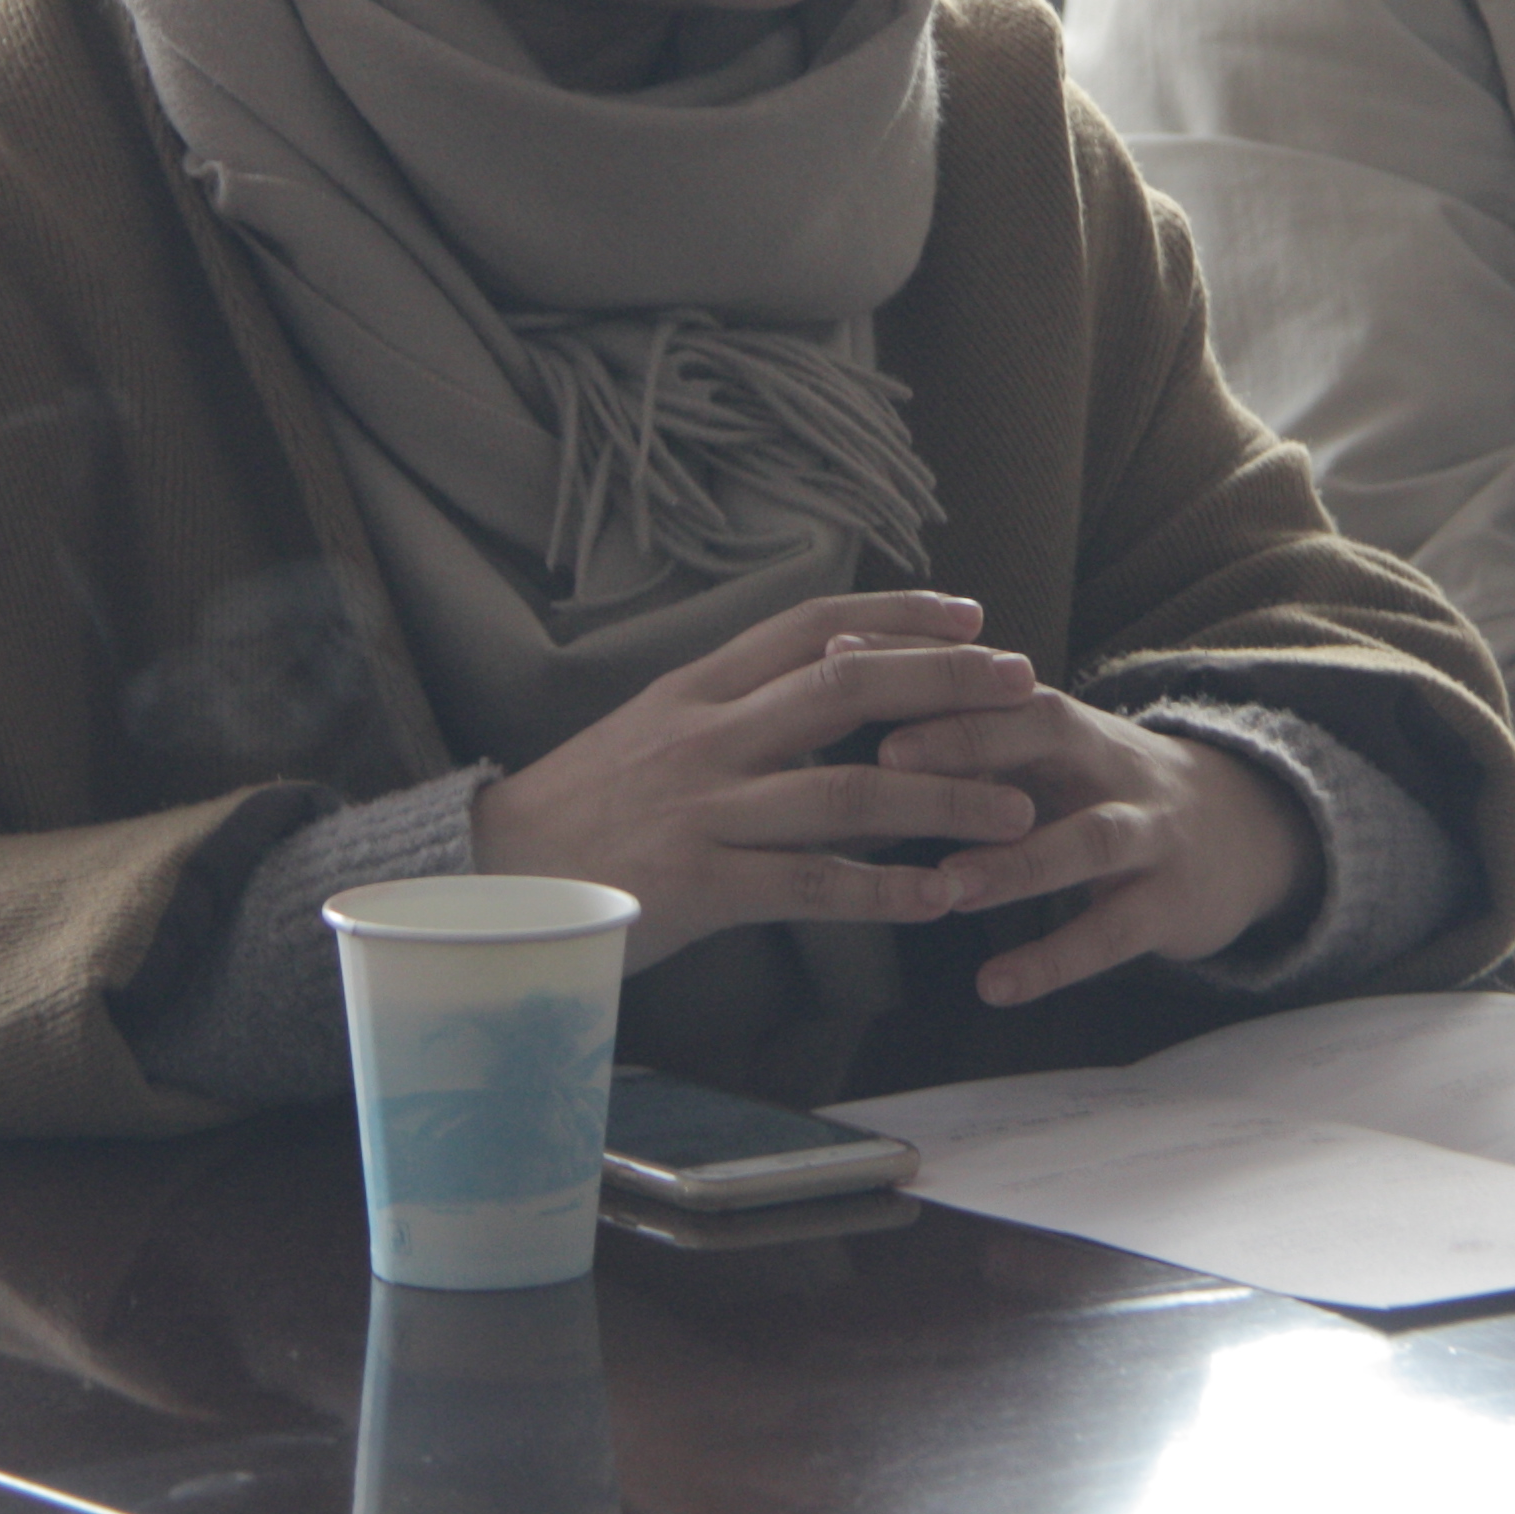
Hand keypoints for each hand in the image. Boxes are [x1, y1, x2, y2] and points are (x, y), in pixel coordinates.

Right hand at [466, 592, 1046, 967]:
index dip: (897, 614)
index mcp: (698, 687)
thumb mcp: (657, 730)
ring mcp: (705, 808)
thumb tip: (843, 686)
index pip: (812, 625)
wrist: (489, 876)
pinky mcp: (700, 883)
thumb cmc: (587, 806)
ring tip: (1017, 814)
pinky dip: (885, 891)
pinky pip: (812, 885)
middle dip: (947, 684)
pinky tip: (941, 899)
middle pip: (848, 688)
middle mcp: (708, 735)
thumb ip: (742, 708)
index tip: (972, 616)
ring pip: (848, 790)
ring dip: (944, 800)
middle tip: (1026, 688)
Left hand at [874, 695, 1315, 1005]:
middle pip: (1046, 730)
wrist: (1243, 833)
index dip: (926, 676)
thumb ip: (956, 725)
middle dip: (970, 739)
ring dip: (1016, 862)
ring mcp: (1149, 831)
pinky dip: (1054, 960)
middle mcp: (1109, 762)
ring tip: (948, 887)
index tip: (851, 673)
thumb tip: (840, 667)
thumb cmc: (1104, 789)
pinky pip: (1114, 932)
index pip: (995, 680)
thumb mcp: (1045, 752)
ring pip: (1087, 838)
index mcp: (1065, 721)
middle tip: (889, 762)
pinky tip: (995, 986)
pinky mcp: (1171, 902)